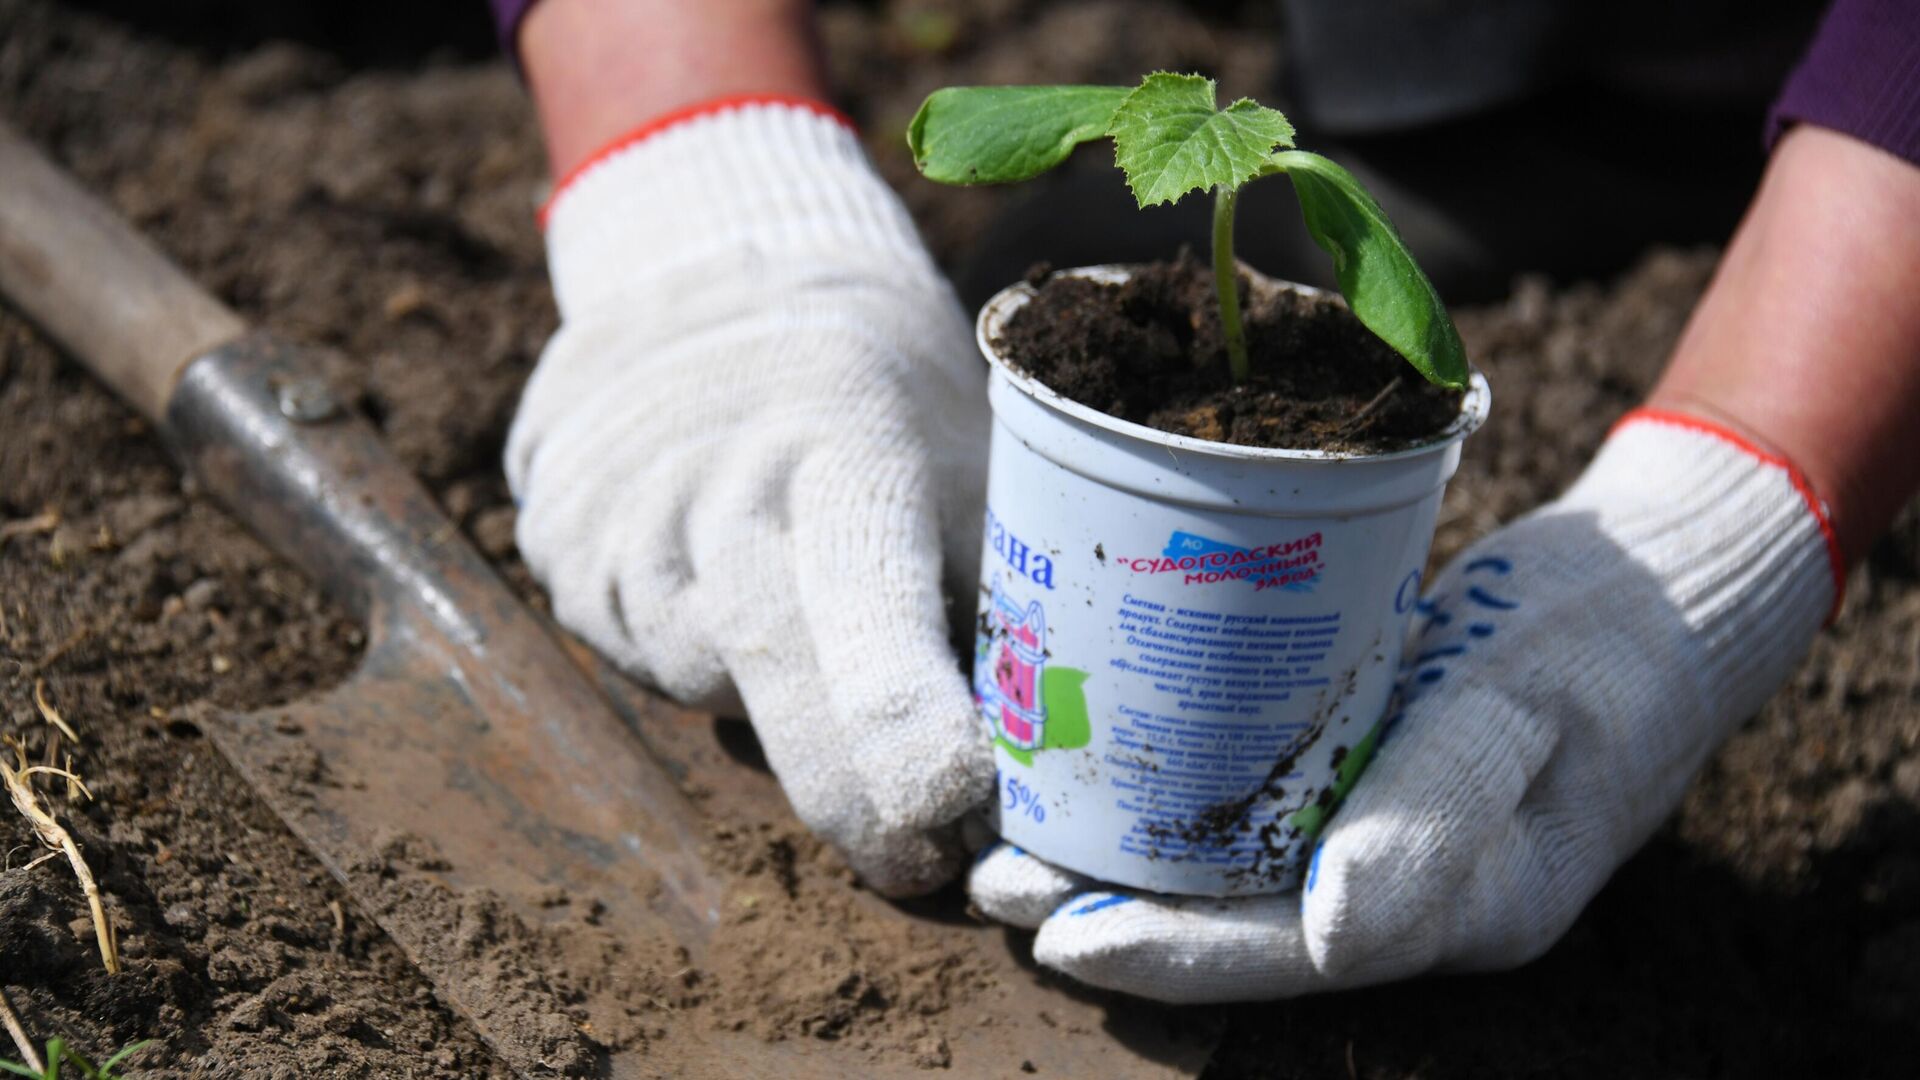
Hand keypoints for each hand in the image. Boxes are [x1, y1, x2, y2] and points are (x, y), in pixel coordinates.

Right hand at [506, 100, 993, 895]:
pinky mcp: (555, 543)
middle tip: (917, 863)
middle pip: (771, 674)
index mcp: (844, 452)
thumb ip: (993, 606)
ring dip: (769, 701)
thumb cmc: (887, 400)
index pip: (867, 606)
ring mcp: (617, 516)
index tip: (951, 808)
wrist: (717, 276)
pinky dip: (696, 653)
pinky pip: (637, 651)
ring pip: (700, 679)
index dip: (905, 724)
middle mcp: (716, 485)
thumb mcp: (967, 468)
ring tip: (803, 606)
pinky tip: (725, 578)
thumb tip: (1041, 772)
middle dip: (849, 792)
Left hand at [969, 412, 1838, 1000]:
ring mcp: (1384, 832)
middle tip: (994, 879)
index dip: (1169, 954)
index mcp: (1463, 905)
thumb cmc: (1607, 635)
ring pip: (1232, 873)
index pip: (1287, 953)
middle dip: (1111, 912)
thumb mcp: (1531, 705)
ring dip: (1122, 860)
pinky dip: (1173, 795)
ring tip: (1011, 834)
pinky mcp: (1367, 769)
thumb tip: (1327, 936)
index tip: (1058, 933)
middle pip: (1235, 925)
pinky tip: (1098, 761)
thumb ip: (1442, 810)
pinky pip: (1256, 804)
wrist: (1664, 583)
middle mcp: (1407, 889)